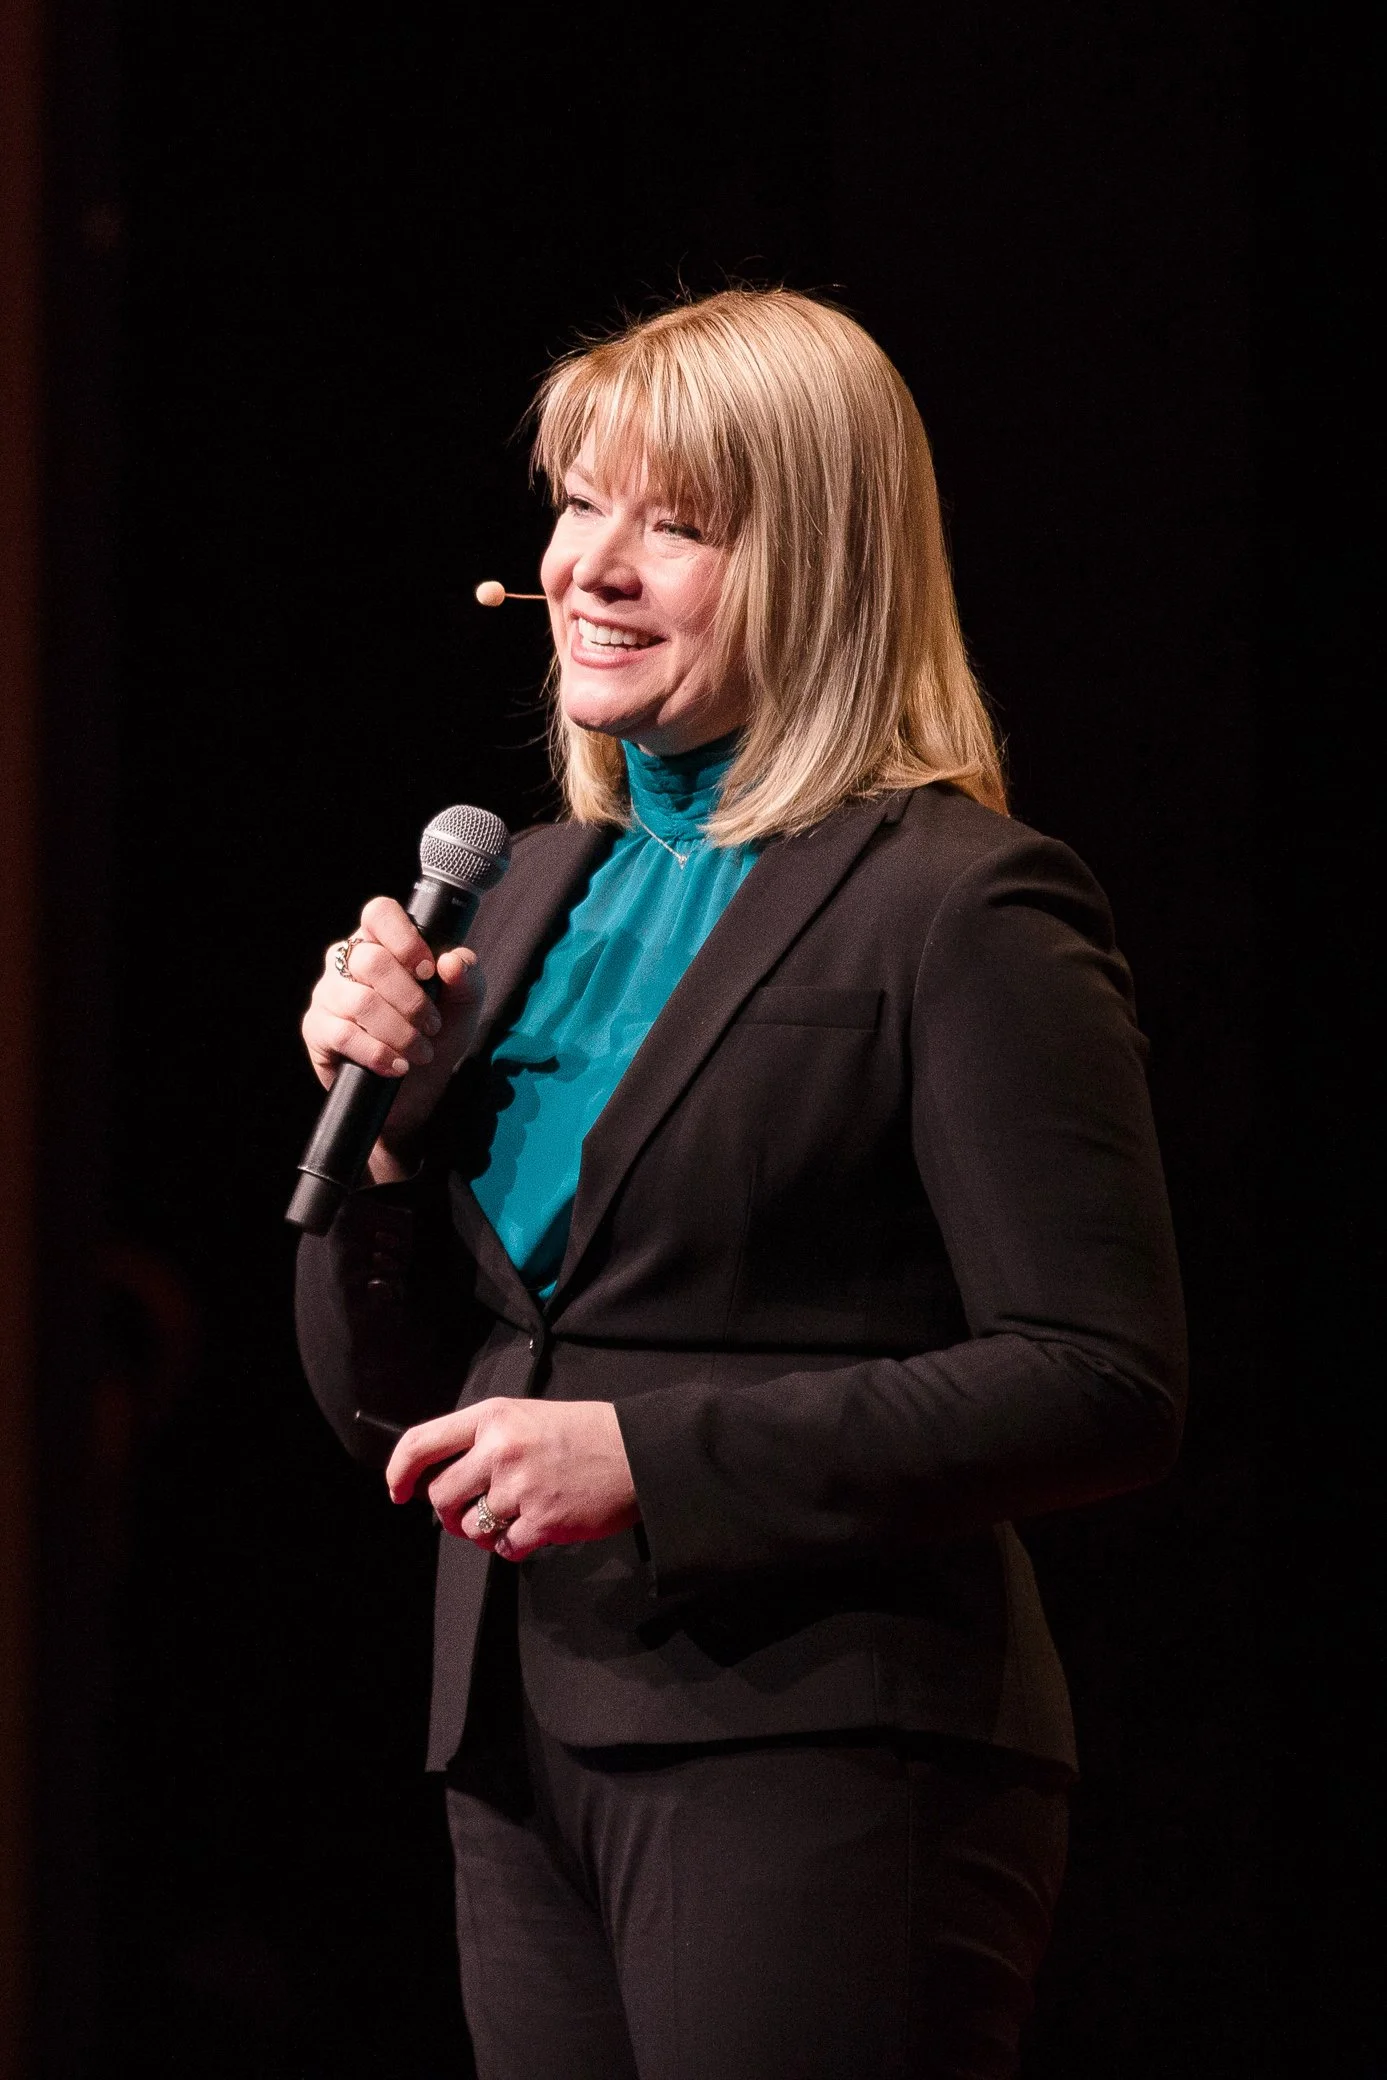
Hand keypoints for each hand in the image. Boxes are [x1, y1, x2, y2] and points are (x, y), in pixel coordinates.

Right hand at [301, 896, 484, 1175]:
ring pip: (360, 1000)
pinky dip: (378, 1053)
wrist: (416, 1089)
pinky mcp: (316, 1029)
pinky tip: (397, 1065)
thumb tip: (452, 961)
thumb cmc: (436, 1034)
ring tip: (420, 1052)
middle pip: (372, 960)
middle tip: (432, 1025)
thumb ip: (467, 978)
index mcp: (381, 941)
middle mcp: (347, 961)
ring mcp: (328, 994)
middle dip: (411, 999)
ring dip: (400, 1031)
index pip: (378, 912)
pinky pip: (342, 1034)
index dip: (404, 938)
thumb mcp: (463, 1006)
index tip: (428, 970)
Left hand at [385, 1398, 639, 1561]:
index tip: (397, 1490)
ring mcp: (520, 1486)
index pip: (422, 1442)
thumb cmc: (584, 1434)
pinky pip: (504, 1548)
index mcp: (493, 1417)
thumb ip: (484, 1441)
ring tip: (513, 1517)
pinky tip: (536, 1527)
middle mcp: (500, 1449)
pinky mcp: (542, 1520)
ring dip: (484, 1531)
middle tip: (473, 1512)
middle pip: (441, 1497)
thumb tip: (443, 1478)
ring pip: (470, 1527)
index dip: (399, 1471)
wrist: (639, 1452)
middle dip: (450, 1513)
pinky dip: (514, 1545)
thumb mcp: (526, 1417)